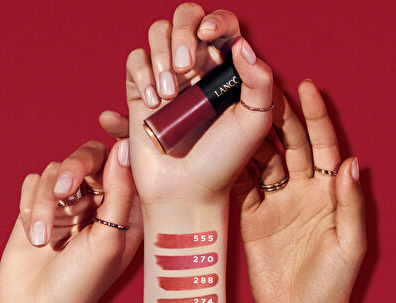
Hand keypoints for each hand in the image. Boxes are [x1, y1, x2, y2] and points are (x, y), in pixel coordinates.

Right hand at [0, 139, 142, 302]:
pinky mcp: (37, 209)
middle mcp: (99, 204)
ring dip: (46, 204)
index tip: (107, 118)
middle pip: (88, 156)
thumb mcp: (109, 240)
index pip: (126, 161)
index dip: (120, 134)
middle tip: (65, 192)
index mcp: (126, 212)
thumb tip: (126, 147)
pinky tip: (33, 236)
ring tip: (43, 239)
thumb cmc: (82, 285)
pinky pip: (32, 183)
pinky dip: (30, 206)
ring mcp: (67, 206)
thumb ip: (119, 193)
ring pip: (55, 171)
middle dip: (74, 170)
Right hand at [100, 4, 272, 205]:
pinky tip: (153, 102)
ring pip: (157, 33)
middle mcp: (197, 70)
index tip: (208, 37)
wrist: (187, 192)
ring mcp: (168, 80)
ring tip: (169, 95)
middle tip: (184, 65)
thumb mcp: (254, 121)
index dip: (215, 20)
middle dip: (182, 31)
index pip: (222, 26)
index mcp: (227, 71)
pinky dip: (142, 73)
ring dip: (160, 54)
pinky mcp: (141, 94)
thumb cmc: (223, 162)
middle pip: (185, 17)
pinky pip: (135, 60)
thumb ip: (259, 79)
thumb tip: (241, 43)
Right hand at [234, 80, 365, 302]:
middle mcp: (302, 193)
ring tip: (236, 110)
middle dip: (278, 117)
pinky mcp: (251, 220)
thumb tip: (351, 161)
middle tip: (261, 90)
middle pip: (290, 145)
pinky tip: (222, 147)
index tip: (306, 87)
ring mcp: (275, 205)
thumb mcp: (350, 245)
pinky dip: (233, 167)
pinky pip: (242, 187)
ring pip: (263, 161)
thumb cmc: (332, 286)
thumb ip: (350, 204)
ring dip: (251, 137)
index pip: (324, 146)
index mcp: (329, 194)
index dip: (316, 117)